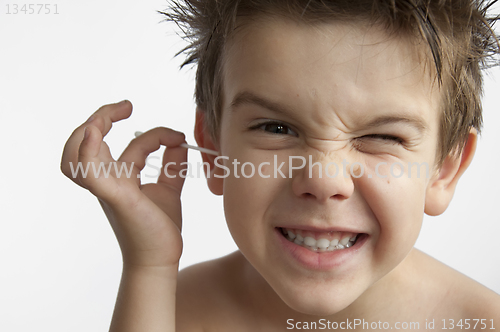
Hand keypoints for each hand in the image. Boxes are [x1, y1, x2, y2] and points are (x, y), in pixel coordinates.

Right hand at [61, 100, 186, 267]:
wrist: (161, 258)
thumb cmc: (159, 227)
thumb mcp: (169, 189)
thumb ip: (172, 165)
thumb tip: (179, 142)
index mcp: (120, 178)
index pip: (133, 145)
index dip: (157, 134)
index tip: (178, 137)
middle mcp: (108, 181)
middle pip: (86, 142)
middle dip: (101, 117)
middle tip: (126, 106)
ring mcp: (107, 188)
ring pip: (76, 156)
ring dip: (88, 130)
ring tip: (109, 116)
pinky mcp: (114, 196)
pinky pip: (90, 172)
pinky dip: (86, 150)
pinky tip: (95, 132)